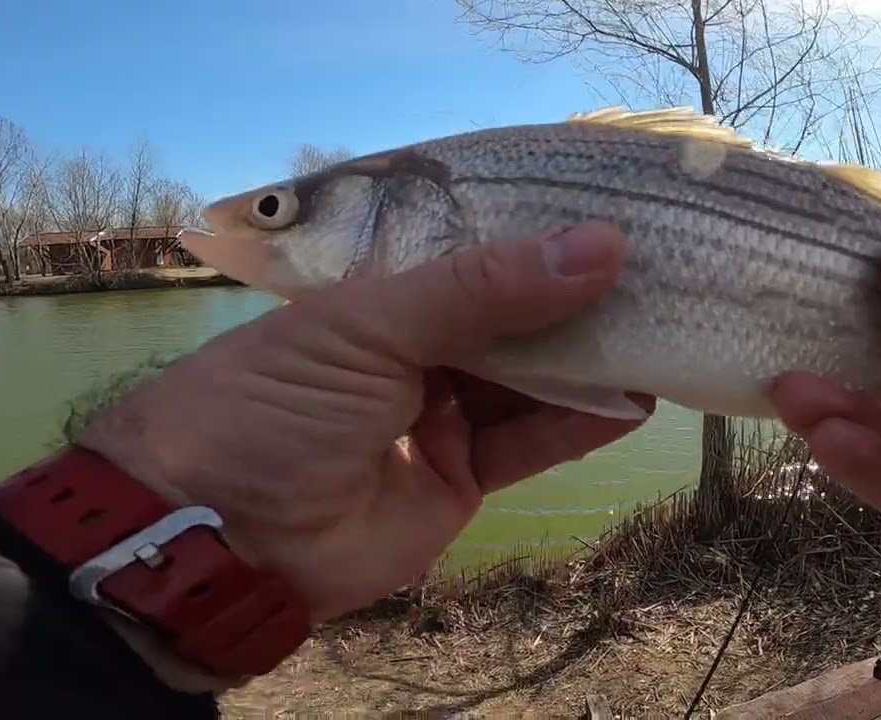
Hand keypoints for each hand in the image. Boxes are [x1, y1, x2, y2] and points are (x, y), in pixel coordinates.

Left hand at [77, 222, 650, 628]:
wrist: (218, 541)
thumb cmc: (274, 403)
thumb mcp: (370, 325)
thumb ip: (484, 289)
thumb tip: (600, 246)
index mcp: (379, 291)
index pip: (472, 246)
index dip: (537, 230)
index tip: (611, 209)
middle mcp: (413, 346)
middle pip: (511, 314)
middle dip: (576, 295)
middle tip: (657, 268)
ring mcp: (438, 412)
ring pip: (530, 377)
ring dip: (590, 357)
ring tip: (662, 325)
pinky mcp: (460, 478)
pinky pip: (530, 442)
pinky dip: (580, 424)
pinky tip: (634, 399)